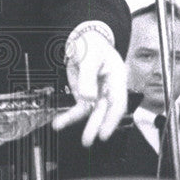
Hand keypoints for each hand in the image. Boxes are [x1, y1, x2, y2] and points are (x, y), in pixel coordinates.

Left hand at [52, 30, 127, 145]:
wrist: (83, 40)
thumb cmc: (92, 44)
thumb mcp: (90, 56)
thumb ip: (88, 76)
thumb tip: (88, 96)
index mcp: (117, 78)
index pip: (118, 102)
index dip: (112, 119)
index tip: (104, 131)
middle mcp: (108, 88)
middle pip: (104, 111)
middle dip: (97, 126)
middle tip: (90, 139)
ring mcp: (96, 92)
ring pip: (92, 113)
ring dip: (85, 126)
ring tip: (82, 140)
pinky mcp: (84, 94)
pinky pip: (78, 108)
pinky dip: (70, 116)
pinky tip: (61, 123)